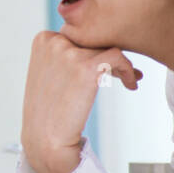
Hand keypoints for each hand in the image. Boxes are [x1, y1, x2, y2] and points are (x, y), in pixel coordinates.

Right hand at [21, 31, 142, 172]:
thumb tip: (101, 46)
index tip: (105, 68)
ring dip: (122, 64)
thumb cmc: (49, 111)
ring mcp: (68, 52)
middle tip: (124, 74)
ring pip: (108, 47)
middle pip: (94, 38)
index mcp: (43, 39)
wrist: (46, 140)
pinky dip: (128, 69)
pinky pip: (118, 57)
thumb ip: (67, 54)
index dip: (94, 49)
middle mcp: (53, 41)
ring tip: (129, 80)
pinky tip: (131, 85)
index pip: (79, 33)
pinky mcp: (85, 67)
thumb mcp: (49, 73)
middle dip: (110, 56)